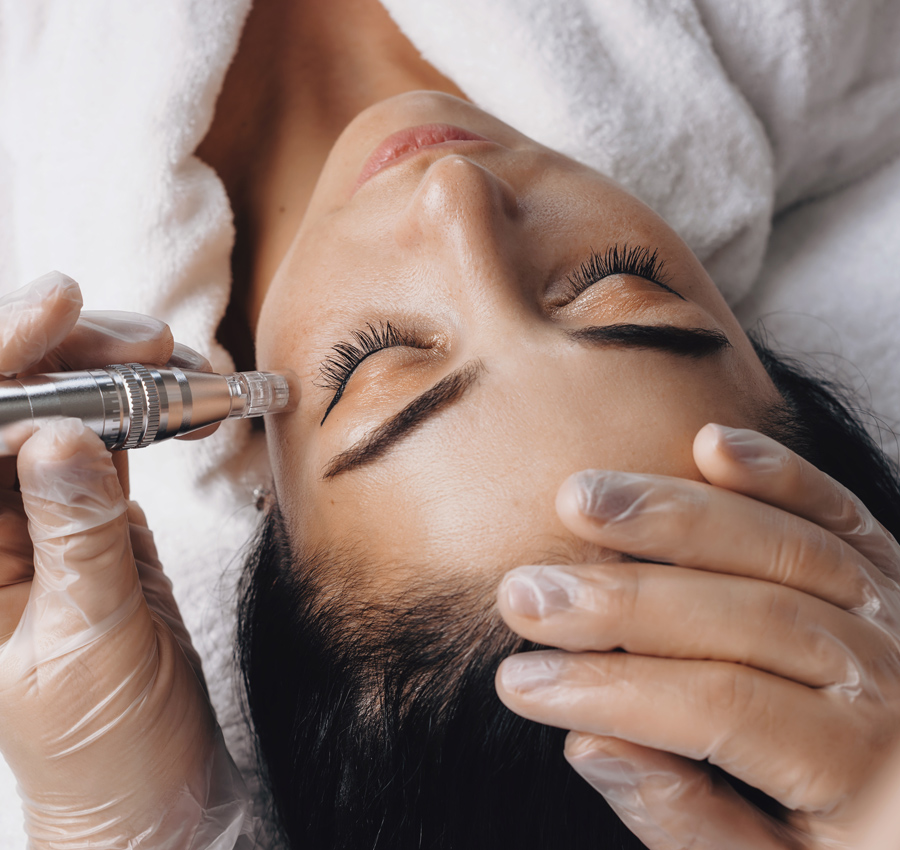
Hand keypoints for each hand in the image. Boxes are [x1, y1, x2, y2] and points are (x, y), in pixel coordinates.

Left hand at [0, 272, 248, 847]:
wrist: (152, 781)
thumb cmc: (102, 742)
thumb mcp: (87, 644)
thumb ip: (77, 540)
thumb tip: (63, 438)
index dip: (1, 365)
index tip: (56, 314)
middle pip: (6, 409)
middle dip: (63, 355)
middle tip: (142, 339)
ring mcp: (40, 518)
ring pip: (60, 413)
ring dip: (117, 376)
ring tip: (179, 366)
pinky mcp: (94, 516)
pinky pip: (111, 442)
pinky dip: (151, 412)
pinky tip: (185, 398)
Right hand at [495, 423, 899, 848]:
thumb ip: (688, 822)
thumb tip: (588, 742)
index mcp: (865, 769)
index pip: (717, 706)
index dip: (609, 691)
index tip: (517, 682)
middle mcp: (889, 673)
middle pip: (742, 613)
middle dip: (620, 599)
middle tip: (524, 592)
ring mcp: (896, 608)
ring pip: (778, 543)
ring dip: (674, 512)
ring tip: (580, 498)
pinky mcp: (889, 567)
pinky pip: (837, 509)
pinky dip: (778, 471)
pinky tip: (710, 443)